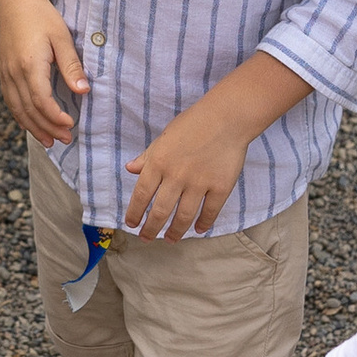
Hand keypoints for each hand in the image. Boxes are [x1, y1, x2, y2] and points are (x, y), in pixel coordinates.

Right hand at [0, 0, 88, 145]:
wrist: (15, 2)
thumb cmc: (42, 17)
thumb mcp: (62, 37)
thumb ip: (71, 65)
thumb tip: (83, 91)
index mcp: (30, 63)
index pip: (41, 100)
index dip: (55, 117)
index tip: (71, 124)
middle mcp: (14, 72)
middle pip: (29, 110)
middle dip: (47, 128)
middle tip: (65, 139)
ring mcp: (5, 73)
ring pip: (17, 109)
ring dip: (33, 128)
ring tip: (50, 141)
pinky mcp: (3, 72)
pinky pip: (10, 101)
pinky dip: (20, 117)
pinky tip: (31, 125)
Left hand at [123, 91, 249, 241]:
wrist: (227, 117)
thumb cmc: (193, 123)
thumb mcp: (164, 137)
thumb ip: (147, 156)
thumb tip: (130, 169)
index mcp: (158, 162)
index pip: (141, 195)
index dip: (135, 213)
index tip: (131, 224)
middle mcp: (176, 176)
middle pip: (160, 211)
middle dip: (151, 229)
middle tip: (147, 238)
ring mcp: (199, 183)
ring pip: (183, 216)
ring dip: (175, 232)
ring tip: (171, 240)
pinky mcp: (220, 187)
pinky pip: (210, 212)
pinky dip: (203, 223)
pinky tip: (198, 230)